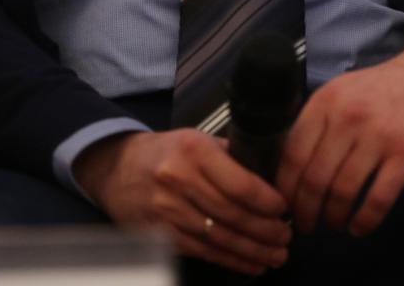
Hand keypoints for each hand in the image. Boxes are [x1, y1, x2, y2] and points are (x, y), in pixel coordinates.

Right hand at [74, 129, 290, 275]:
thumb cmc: (167, 151)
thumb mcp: (197, 139)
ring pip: (220, 237)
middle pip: (232, 214)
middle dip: (265, 230)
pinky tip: (251, 263)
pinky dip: (231, 260)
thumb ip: (230, 156)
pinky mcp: (162, 236)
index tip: (285, 208)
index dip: (266, 201)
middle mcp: (180, 180)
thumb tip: (270, 176)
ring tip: (277, 255)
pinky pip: (204, 252)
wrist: (117, 169)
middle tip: (286, 238)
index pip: (239, 183)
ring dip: (253, 251)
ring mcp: (169, 211)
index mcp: (194, 150)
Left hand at [276, 47, 403, 236]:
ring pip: (343, 192)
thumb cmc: (385, 88)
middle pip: (315, 178)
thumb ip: (320, 121)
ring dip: (334, 217)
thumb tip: (293, 166)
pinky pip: (377, 199)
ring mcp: (378, 135)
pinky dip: (365, 221)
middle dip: (306, 210)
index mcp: (326, 100)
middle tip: (307, 225)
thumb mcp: (344, 90)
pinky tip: (360, 228)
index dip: (286, 187)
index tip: (285, 205)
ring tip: (334, 225)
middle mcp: (348, 116)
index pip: (294, 153)